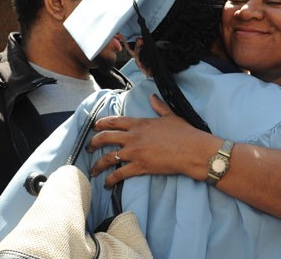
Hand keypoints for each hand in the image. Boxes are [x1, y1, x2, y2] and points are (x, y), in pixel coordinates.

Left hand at [88, 94, 214, 187]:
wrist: (192, 150)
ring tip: (92, 170)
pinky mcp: (140, 167)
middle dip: (93, 143)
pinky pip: (119, 174)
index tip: (95, 126)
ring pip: (108, 157)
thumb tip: (152, 97)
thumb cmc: (184, 133)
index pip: (115, 121)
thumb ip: (159, 106)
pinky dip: (111, 179)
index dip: (102, 123)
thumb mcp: (171, 116)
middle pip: (105, 137)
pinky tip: (107, 184)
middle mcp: (133, 136)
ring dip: (98, 164)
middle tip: (88, 148)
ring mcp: (135, 152)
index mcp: (139, 123)